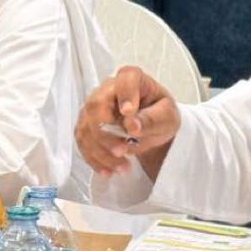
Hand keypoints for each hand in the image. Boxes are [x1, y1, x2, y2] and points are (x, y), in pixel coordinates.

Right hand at [74, 65, 178, 179]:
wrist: (153, 126)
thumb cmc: (161, 114)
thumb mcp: (167, 117)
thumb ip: (151, 119)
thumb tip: (132, 126)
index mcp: (132, 79)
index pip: (125, 79)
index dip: (125, 94)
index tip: (129, 112)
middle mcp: (108, 89)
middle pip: (95, 106)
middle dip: (106, 134)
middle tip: (123, 151)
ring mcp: (93, 107)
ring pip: (86, 128)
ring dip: (102, 152)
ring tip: (122, 168)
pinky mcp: (87, 125)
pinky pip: (83, 142)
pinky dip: (95, 159)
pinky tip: (108, 171)